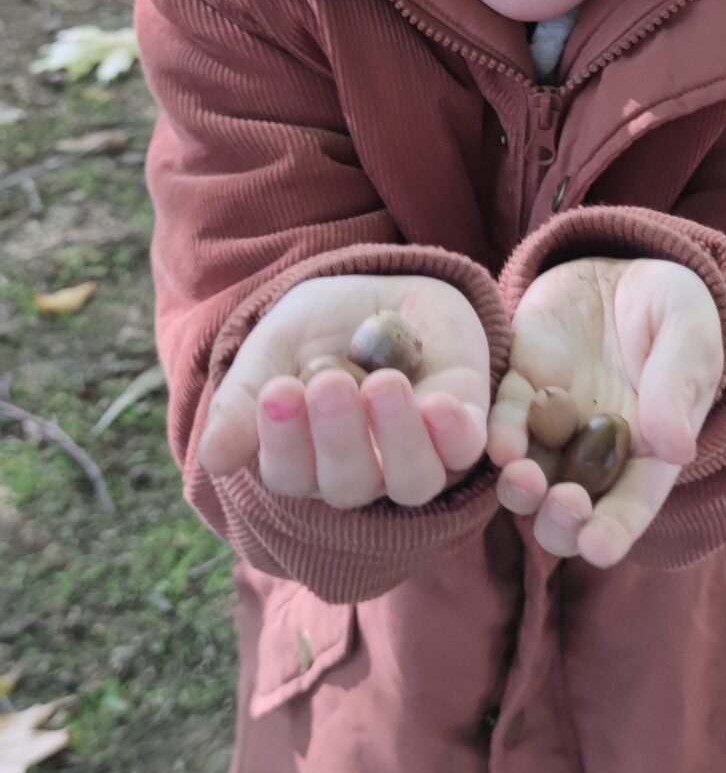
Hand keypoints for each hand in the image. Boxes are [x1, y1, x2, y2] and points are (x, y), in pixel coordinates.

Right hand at [199, 274, 490, 507]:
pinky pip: (465, 450)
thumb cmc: (316, 329)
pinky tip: (439, 403)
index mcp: (306, 462)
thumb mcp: (271, 349)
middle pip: (349, 485)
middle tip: (326, 384)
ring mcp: (416, 455)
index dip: (283, 442)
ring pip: (410, 480)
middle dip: (337, 436)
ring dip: (396, 437)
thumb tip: (213, 460)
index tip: (277, 393)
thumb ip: (243, 401)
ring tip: (381, 385)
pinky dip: (453, 434)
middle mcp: (361, 471)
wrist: (380, 287)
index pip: (291, 476)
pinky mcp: (464, 427)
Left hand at [488, 256, 724, 569]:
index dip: (615, 531)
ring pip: (528, 476)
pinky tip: (500, 443)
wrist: (628, 267)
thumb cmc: (676, 310)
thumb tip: (677, 447)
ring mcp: (552, 423)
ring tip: (523, 477)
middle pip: (571, 508)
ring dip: (521, 489)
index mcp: (648, 452)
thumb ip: (680, 386)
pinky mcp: (518, 385)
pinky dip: (498, 436)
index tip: (599, 549)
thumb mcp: (690, 337)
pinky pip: (502, 420)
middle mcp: (594, 451)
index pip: (631, 504)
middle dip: (562, 520)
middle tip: (564, 505)